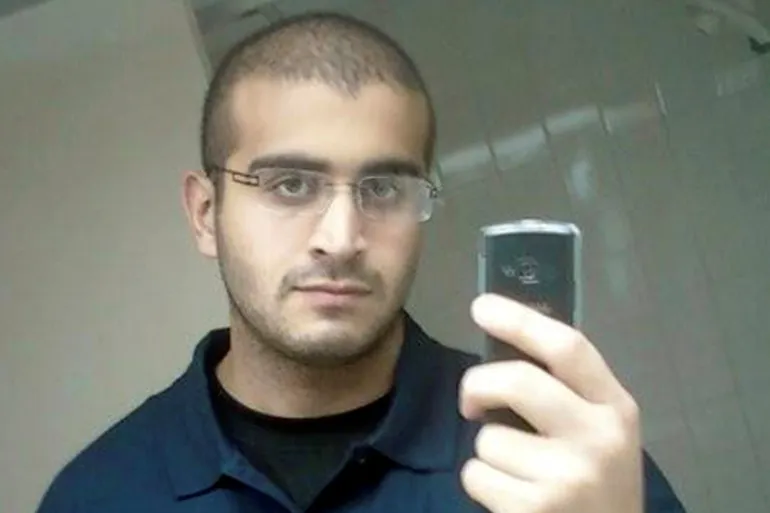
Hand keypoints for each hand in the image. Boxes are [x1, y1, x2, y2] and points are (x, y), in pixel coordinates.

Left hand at [459, 294, 642, 512]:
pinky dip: (481, 482)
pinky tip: (510, 496)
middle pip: (517, 381)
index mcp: (616, 408)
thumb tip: (505, 343)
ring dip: (487, 452)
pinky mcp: (536, 510)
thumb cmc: (598, 483)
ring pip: (488, 438)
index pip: (568, 347)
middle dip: (477, 384)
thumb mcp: (600, 431)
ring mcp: (567, 477)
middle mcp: (598, 437)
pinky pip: (475, 475)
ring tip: (516, 471)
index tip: (482, 307)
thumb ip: (567, 392)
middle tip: (470, 402)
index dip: (520, 321)